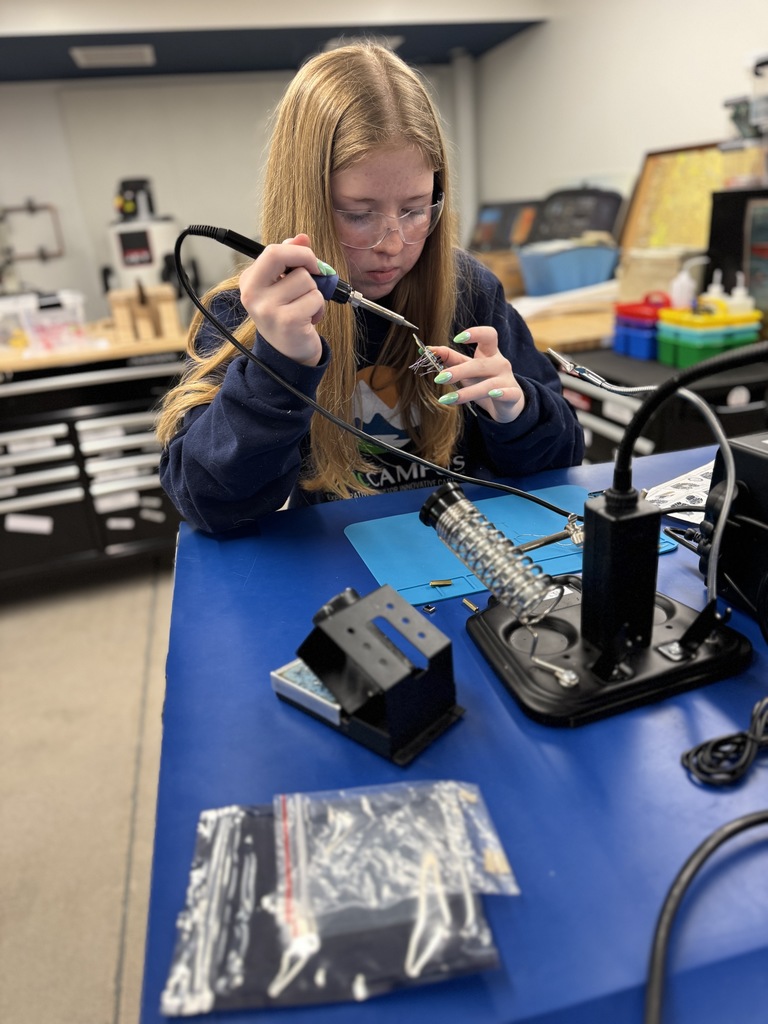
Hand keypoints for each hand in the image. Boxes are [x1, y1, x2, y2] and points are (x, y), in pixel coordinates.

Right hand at [238, 233, 327, 365]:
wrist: (288, 355)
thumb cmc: (287, 315)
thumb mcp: (283, 285)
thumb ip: (290, 259)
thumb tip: (301, 237)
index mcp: (249, 281)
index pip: (272, 250)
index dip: (297, 251)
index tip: (308, 261)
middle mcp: (252, 294)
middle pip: (281, 255)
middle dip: (306, 259)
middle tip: (315, 272)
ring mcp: (267, 308)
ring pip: (306, 280)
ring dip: (314, 293)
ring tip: (305, 308)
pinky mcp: (286, 321)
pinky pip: (315, 299)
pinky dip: (319, 308)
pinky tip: (309, 319)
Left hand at [429, 326, 525, 421]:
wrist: (507, 403)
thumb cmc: (483, 380)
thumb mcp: (467, 368)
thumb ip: (450, 358)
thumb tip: (428, 350)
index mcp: (489, 353)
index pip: (488, 336)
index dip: (475, 333)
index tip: (457, 338)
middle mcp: (500, 363)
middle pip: (480, 364)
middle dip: (459, 371)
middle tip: (439, 378)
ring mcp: (508, 379)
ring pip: (489, 384)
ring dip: (467, 392)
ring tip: (447, 399)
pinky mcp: (514, 396)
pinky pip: (508, 394)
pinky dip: (501, 394)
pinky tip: (492, 395)